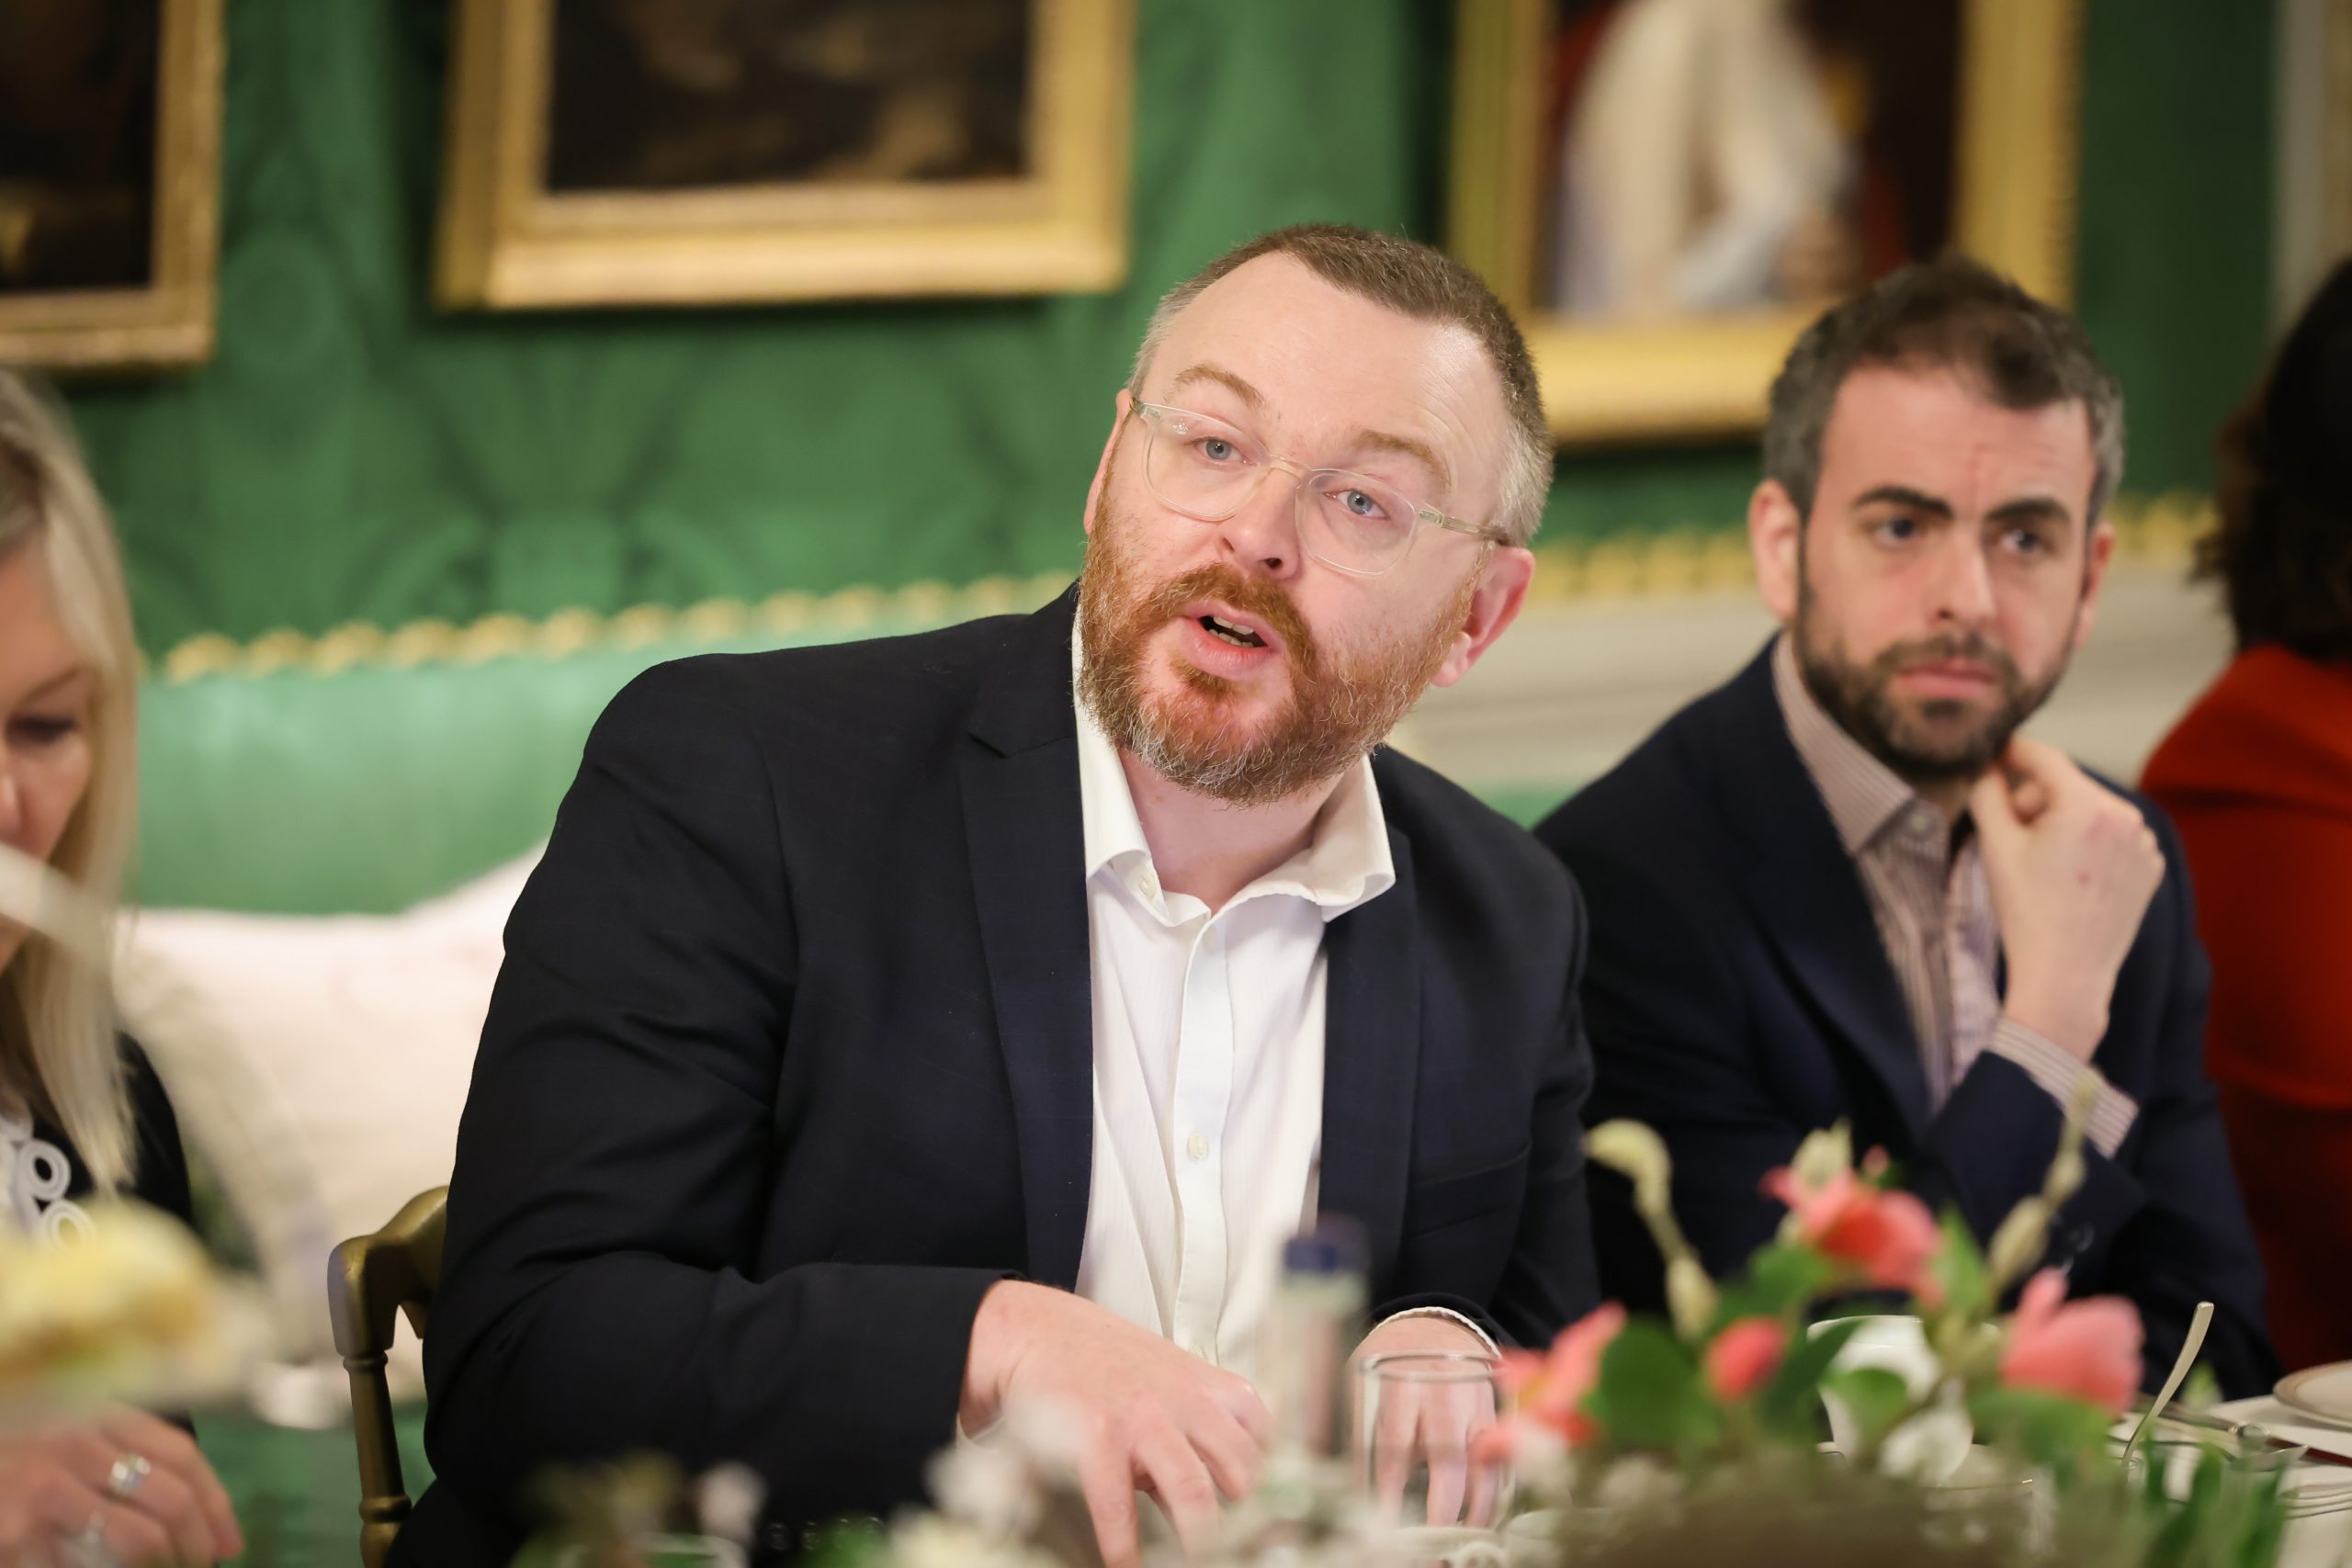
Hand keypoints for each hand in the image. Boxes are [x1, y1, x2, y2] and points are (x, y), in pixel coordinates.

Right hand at [0, 1406, 243, 1565]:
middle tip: (197, 1566)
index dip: (215, 1504)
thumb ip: (124, 1453)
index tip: (228, 1543)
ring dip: (160, 1565)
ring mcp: (43, 1492)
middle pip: (170, 1499)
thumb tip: (195, 1509)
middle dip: (194, 1544)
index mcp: (97, 1414)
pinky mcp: (15, 1537)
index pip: (181, 1455)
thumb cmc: (14, 1446)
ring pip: (134, 1540)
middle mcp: (76, 1446)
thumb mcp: (69, 1429)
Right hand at [961, 1282, 1268, 1567]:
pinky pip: (1117, 1502)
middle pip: (1243, 1467)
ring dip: (1202, 1539)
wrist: (1036, 1329)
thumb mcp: (1168, 1386)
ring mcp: (1142, 1417)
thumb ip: (1197, 1440)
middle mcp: (1185, 1400)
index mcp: (1210, 1387)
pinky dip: (1124, 1545)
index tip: (1276, 1523)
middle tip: (1248, 1551)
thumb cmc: (1106, 1364)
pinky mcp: (1096, 1434)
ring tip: (1203, 1564)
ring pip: (1193, 1487)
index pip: (1266, 1440)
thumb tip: (1219, 1502)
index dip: (1276, 1485)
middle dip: (1252, 1519)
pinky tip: (1127, 1565)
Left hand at [1353, 1314, 1501, 1528]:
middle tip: (1431, 1543)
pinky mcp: (1494, 1410)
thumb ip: (1357, 1426)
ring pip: (1482, 1463)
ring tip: (1462, 1539)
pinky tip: (1483, 1516)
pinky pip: (1500, 1457)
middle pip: (1448, 1459)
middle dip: (1441, 1509)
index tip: (1387, 1526)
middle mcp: (1442, 1392)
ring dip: (1474, 1509)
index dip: (1392, 1492)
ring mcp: (1474, 1402)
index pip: (1395, 1447)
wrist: (1434, 1321)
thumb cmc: (1388, 1358)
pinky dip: (1493, 1490)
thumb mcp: (1361, 1378)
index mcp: (1400, 1383)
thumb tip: (1353, 1484)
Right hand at [1970, 736, 2164, 1061]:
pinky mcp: (2151, 866)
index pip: (2043, 756)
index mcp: (2086, 805)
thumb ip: (1986, 792)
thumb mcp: (1996, 847)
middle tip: (2012, 840)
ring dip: (2063, 824)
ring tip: (2045, 866)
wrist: (2066, 975)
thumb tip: (1986, 765)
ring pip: (2089, 811)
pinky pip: (2112, 837)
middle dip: (2035, 803)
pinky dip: (2090, 847)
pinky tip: (2073, 878)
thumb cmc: (2027, 912)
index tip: (1991, 752)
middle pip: (2066, 786)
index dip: (2011, 751)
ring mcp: (2144, 842)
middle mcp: (2125, 815)